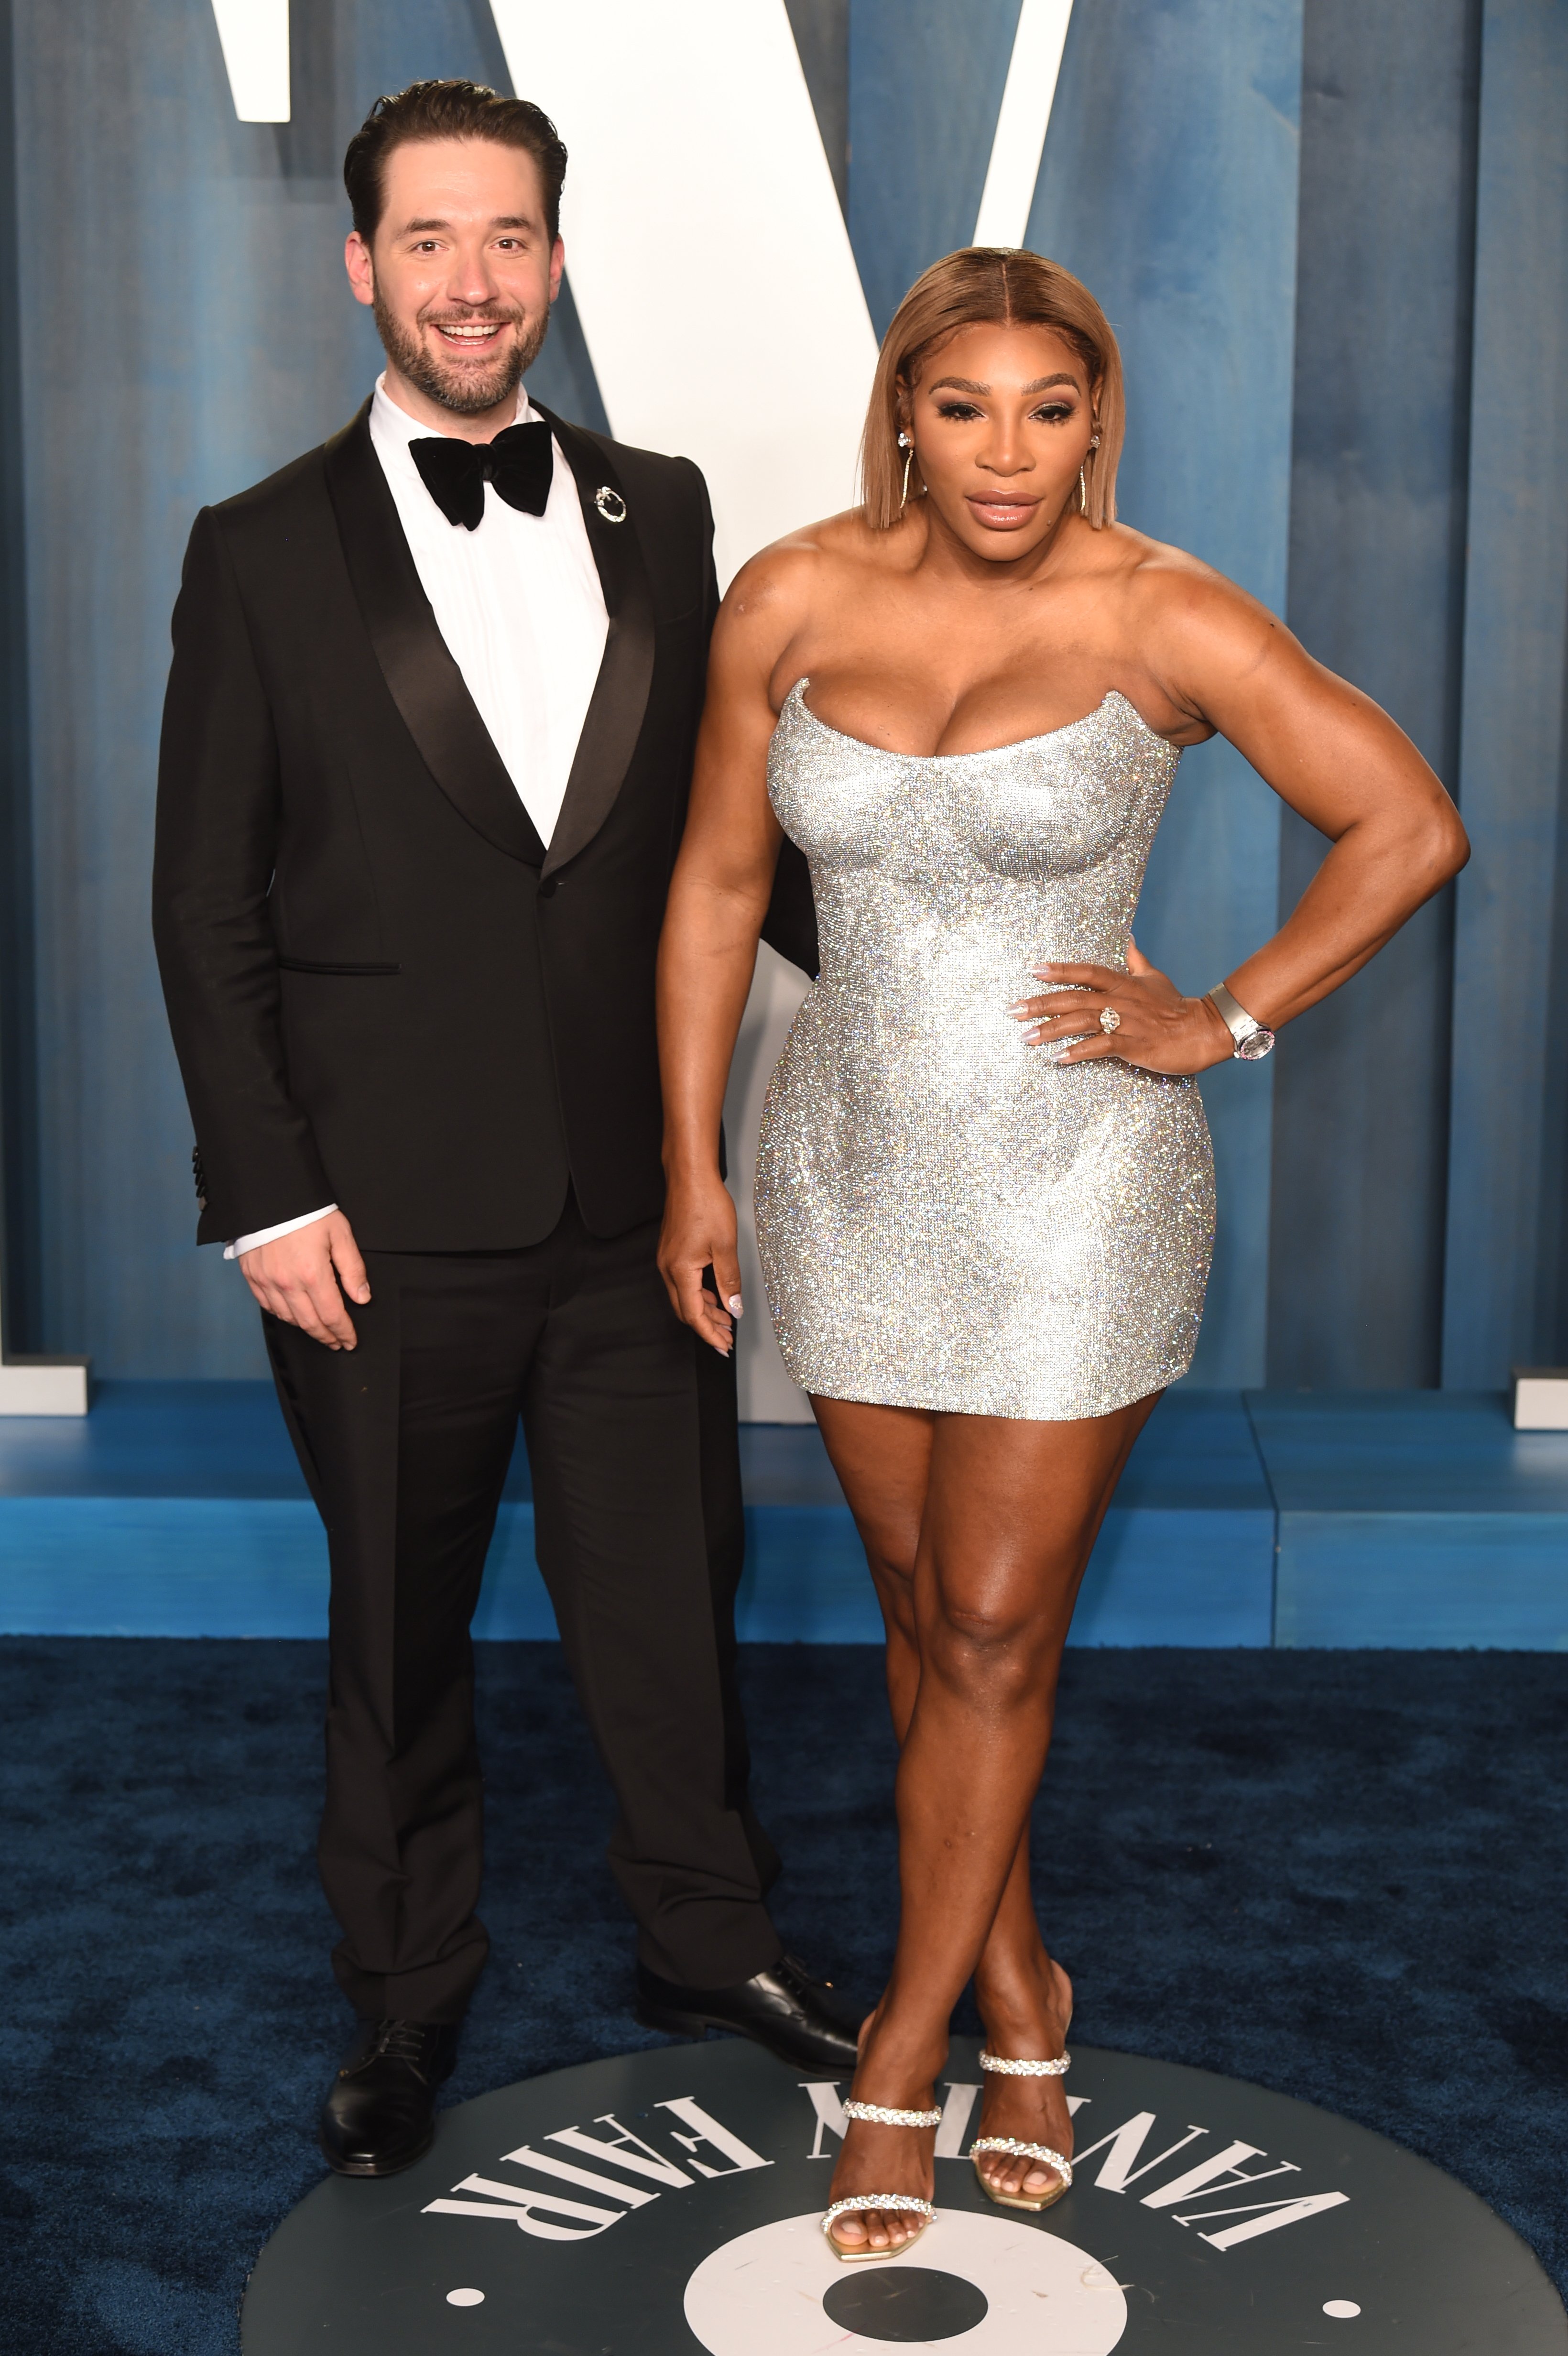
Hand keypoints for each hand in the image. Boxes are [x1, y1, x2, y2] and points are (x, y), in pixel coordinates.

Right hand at [238, 1210, 370, 1349]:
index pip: (332, 1316)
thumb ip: (353, 1268)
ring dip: (306, 1328)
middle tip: (337, 1343)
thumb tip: (362, 1297)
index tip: (350, 1341)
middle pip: (310, 1323)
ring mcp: (267, 1281)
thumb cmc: (307, 1211)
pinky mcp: (252, 1276)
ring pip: (288, 1318)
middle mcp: (288, 1284)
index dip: (343, 1332)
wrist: (269, 1194)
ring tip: (319, 1331)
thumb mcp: (340, 1233)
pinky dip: (282, 1315)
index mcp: (313, 1274)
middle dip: (326, 1337)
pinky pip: (267, 1306)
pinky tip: (293, 1315)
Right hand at [658, 1171, 742, 1356]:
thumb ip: (729, 1282)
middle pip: (686, 1310)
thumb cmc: (705, 1204)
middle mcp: (668, 1268)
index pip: (694, 1315)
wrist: (690, 1177)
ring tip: (726, 1319)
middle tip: (727, 1338)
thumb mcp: (725, 1247)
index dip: (709, 1334)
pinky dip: (699, 1294)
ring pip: (684, 1297)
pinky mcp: (671, 1252)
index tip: (723, 1346)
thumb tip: (734, 1308)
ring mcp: (667, 1260)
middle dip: (707, 1327)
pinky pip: (682, 1283)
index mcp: (680, 1270)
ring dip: (705, 1311)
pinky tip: (714, 1295)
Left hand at [1009, 939, 1234, 1074]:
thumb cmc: (1177, 1007)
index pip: (1086, 972)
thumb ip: (1136, 961)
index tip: (1033, 970)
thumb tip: (1128, 939)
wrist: (1204, 1030)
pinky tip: (1059, 1059)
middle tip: (1012, 1010)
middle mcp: (1121, 1000)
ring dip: (1052, 1030)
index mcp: (1124, 983)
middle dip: (1041, 1003)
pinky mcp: (1135, 1045)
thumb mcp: (1155, 978)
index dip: (1060, 970)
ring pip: (1082, 1022)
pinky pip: (1102, 1046)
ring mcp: (1127, 1022)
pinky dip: (1079, 1052)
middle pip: (1074, 998)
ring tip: (1027, 1038)